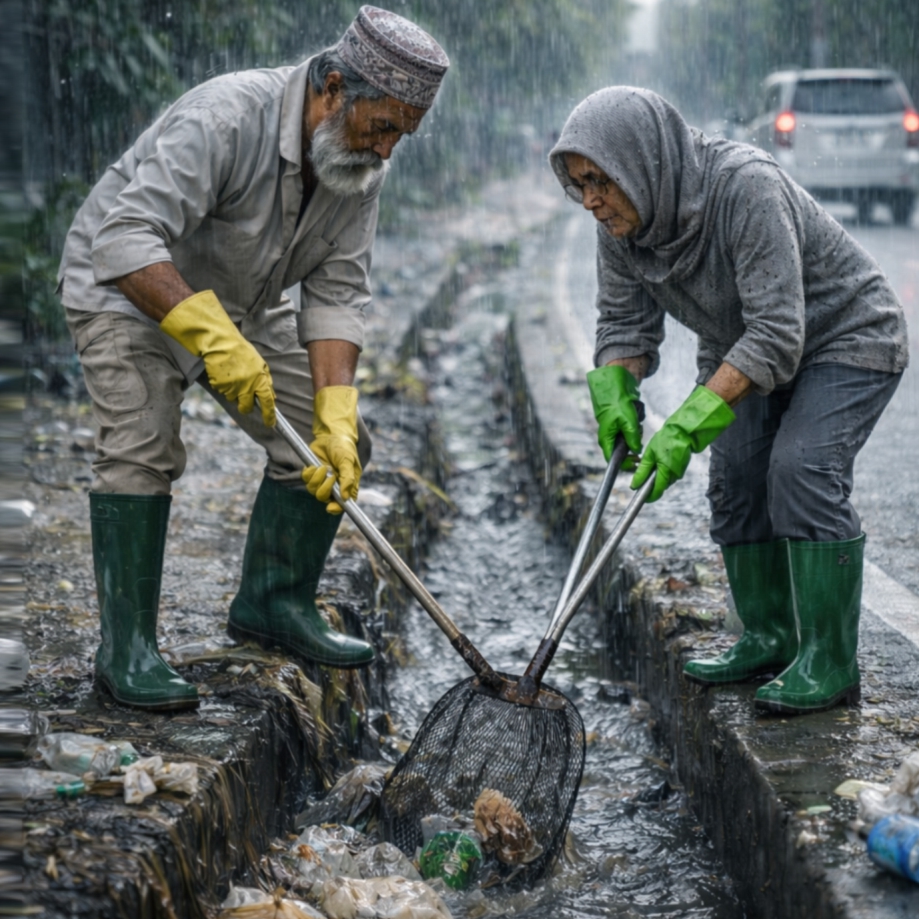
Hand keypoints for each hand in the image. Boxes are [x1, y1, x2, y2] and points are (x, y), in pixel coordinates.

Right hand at [160, 290, 275, 425]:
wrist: (220, 342)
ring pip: (232, 399)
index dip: (269, 414)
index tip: (270, 423)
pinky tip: (222, 373)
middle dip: (245, 407)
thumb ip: (266, 381)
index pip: (268, 401)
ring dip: (232, 392)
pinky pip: (222, 391)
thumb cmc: (241, 352)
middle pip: (246, 407)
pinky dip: (222, 385)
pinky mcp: (220, 385)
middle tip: (242, 402)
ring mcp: (233, 386)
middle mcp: (248, 384)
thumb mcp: (259, 364)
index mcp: (260, 378)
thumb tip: (273, 397)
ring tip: (231, 375)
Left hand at [302, 386, 360, 514]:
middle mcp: (335, 485)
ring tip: (322, 466)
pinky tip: (315, 464)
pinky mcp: (312, 473)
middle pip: (325, 499)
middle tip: (330, 474)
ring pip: (313, 490)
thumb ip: (347, 479)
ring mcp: (322, 480)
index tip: (332, 506)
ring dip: (316, 479)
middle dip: (325, 488)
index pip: (343, 504)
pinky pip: (306, 480)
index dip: (336, 508)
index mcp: (347, 485)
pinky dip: (309, 473)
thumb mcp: (348, 461)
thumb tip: (345, 497)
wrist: (332, 434)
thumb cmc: (344, 447)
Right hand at [586, 364, 642, 466]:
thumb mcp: (628, 422)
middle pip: (622, 451)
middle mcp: (609, 436)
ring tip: (637, 424)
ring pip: (628, 440)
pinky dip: (635, 427)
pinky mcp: (620, 422)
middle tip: (639, 438)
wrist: (614, 384)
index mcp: (606, 439)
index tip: (636, 462)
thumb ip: (633, 438)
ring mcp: (614, 429)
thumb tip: (637, 451)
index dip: (624, 464)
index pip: (613, 460)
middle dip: (633, 446)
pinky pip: (630, 430)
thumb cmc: (616, 402)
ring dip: (635, 435)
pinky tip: (636, 418)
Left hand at [631, 386, 734, 501]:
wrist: (684, 432)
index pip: (656, 492)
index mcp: (665, 473)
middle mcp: (673, 476)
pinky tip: (659, 461)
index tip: (639, 495)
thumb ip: (642, 471)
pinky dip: (662, 471)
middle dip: (651, 484)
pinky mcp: (681, 469)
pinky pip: (669, 475)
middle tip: (643, 473)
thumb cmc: (666, 440)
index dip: (648, 497)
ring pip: (664, 481)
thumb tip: (634, 485)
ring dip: (656, 477)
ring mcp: (679, 473)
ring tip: (652, 463)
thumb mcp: (649, 454)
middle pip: (660, 487)